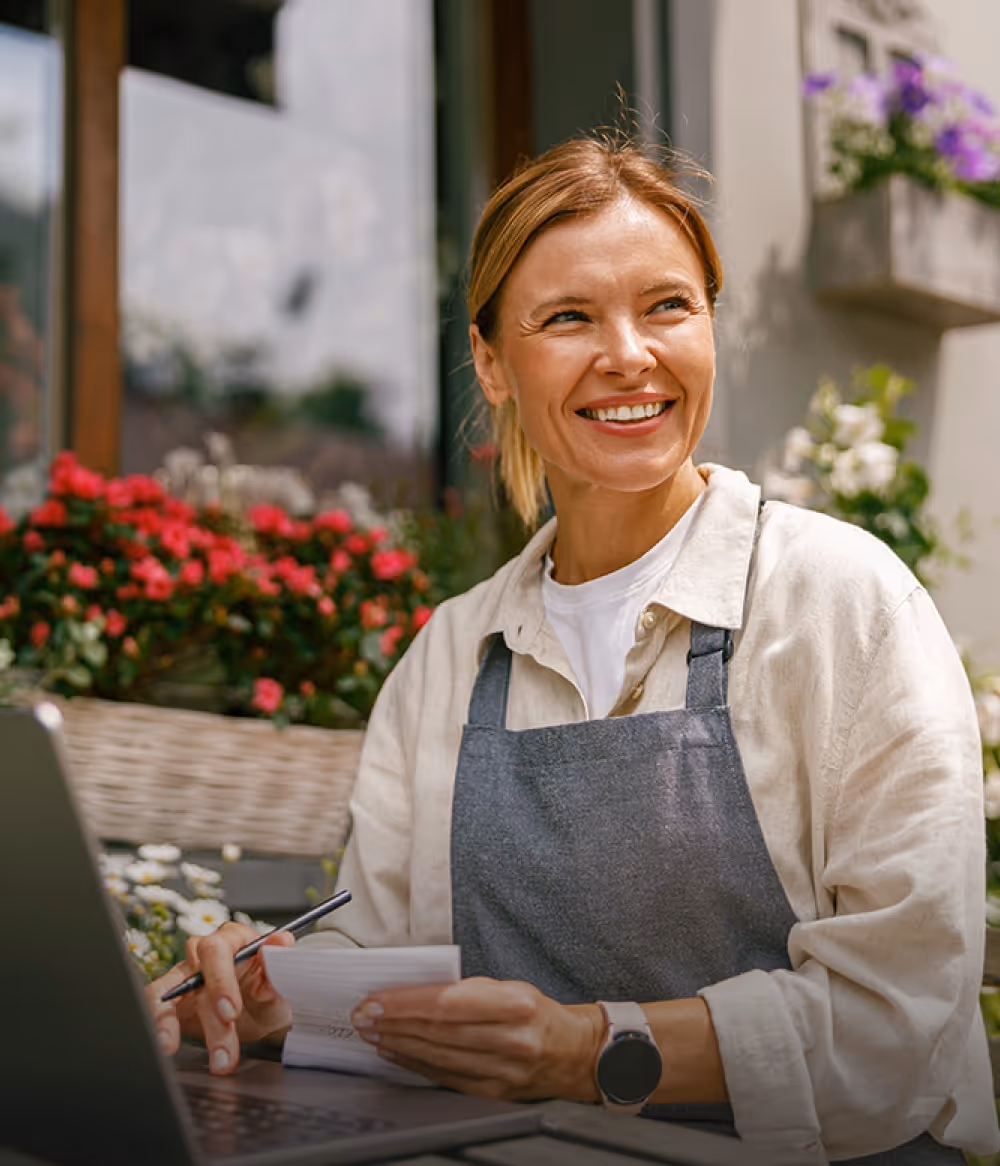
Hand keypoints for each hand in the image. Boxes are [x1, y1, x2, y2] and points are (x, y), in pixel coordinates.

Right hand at [146, 921, 295, 1074]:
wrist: (261, 1016)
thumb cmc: (269, 992)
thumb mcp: (278, 984)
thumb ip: (277, 965)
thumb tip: (281, 940)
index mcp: (234, 939)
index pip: (217, 950)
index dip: (221, 981)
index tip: (230, 1012)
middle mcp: (205, 952)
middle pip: (195, 974)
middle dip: (209, 1017)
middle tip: (224, 1050)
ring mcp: (185, 974)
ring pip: (170, 993)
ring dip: (171, 1024)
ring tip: (171, 1047)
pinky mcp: (171, 998)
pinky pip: (156, 1006)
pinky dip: (157, 1024)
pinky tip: (164, 1043)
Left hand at [350, 976, 603, 1101]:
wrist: (573, 1053)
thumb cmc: (536, 1012)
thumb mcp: (510, 987)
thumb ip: (466, 990)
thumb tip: (414, 990)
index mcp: (515, 1003)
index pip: (447, 1003)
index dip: (405, 1004)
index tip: (375, 1000)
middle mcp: (509, 1039)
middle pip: (437, 1031)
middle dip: (393, 1023)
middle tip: (362, 1016)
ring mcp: (501, 1070)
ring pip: (436, 1056)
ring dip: (398, 1044)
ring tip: (372, 1033)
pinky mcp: (493, 1092)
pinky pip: (444, 1076)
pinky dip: (415, 1065)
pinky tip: (396, 1054)